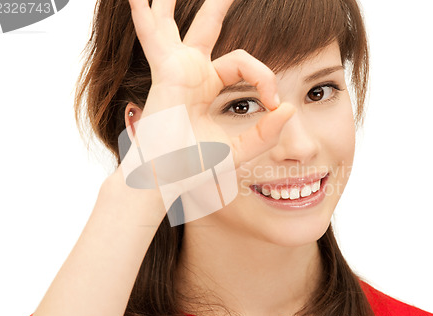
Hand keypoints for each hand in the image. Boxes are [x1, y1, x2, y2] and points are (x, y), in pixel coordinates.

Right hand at [128, 0, 294, 167]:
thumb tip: (289, 108)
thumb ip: (265, 132)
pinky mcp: (166, 71)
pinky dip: (143, 14)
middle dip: (218, 4)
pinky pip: (154, 35)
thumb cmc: (194, 167)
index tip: (274, 103)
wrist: (168, 181)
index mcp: (207, 85)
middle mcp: (191, 71)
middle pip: (208, 26)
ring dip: (174, 1)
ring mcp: (176, 68)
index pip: (243, 63)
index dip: (265, 77)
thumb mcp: (239, 150)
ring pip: (177, 22)